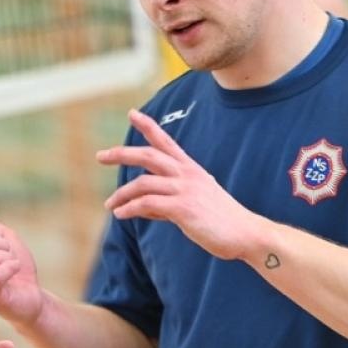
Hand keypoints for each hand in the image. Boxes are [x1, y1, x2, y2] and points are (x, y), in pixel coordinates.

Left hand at [98, 109, 262, 260]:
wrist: (246, 233)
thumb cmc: (222, 220)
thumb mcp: (195, 203)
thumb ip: (168, 201)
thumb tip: (144, 208)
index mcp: (191, 169)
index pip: (166, 141)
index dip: (148, 126)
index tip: (132, 113)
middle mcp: (187, 174)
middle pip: (148, 155)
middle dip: (121, 153)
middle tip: (100, 156)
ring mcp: (185, 189)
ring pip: (142, 183)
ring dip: (121, 194)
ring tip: (110, 205)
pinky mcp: (183, 208)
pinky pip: (147, 204)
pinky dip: (130, 208)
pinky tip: (121, 215)